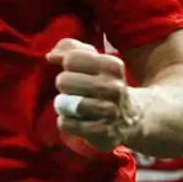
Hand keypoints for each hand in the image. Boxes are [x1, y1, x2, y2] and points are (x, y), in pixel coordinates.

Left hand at [47, 38, 139, 153]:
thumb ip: (71, 49)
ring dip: (64, 104)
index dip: (67, 65)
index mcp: (112, 66)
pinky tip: (77, 120)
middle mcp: (114, 88)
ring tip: (76, 105)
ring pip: (64, 103)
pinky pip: (66, 123)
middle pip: (63, 80)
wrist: (132, 118)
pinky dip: (66, 121)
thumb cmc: (104, 83)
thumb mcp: (94, 59)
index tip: (76, 71)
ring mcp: (109, 112)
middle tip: (76, 90)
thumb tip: (50, 56)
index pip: (71, 59)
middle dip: (64, 85)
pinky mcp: (102, 133)